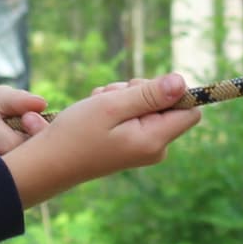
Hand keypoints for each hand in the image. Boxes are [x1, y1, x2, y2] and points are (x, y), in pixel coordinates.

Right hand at [1, 74, 203, 208]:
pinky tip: (99, 112)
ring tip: (101, 104)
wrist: (51, 161)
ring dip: (125, 97)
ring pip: (149, 106)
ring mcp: (144, 147)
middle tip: (113, 96)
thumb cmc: (78, 133)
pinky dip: (119, 107)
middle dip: (142, 91)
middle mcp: (156, 147)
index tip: (146, 88)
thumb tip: (182, 82)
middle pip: (168, 104)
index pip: (191, 110)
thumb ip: (150, 94)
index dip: (174, 92)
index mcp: (155, 139)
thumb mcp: (113, 105)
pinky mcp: (133, 145)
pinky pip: (136, 116)